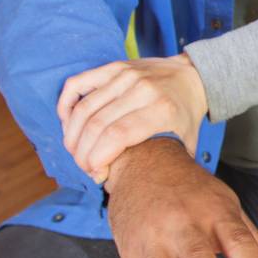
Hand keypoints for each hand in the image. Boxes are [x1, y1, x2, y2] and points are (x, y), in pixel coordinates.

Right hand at [58, 54, 208, 182]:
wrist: (193, 76)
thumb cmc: (184, 117)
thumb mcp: (184, 143)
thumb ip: (162, 165)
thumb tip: (126, 190)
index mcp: (162, 110)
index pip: (117, 136)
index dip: (98, 158)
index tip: (97, 173)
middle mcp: (143, 90)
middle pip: (97, 125)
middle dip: (83, 153)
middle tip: (85, 167)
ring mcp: (126, 76)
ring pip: (83, 109)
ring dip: (72, 135)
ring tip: (76, 152)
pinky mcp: (113, 67)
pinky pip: (76, 84)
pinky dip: (65, 106)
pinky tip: (68, 124)